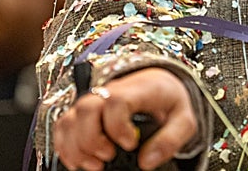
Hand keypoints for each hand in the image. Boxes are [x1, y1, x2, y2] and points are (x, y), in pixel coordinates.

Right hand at [52, 67, 197, 170]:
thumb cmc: (170, 101)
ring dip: (76, 148)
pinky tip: (82, 161)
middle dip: (92, 139)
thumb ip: (170, 140)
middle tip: (109, 156)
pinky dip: (66, 147)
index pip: (117, 100)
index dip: (118, 126)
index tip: (130, 144)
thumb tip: (147, 162)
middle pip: (86, 108)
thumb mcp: (184, 120)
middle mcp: (111, 91)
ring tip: (97, 164)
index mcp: (139, 89)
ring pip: (70, 119)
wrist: (160, 85)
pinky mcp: (84, 112)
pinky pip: (63, 127)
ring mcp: (95, 101)